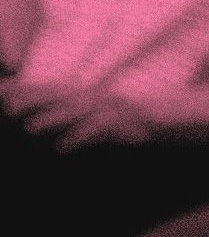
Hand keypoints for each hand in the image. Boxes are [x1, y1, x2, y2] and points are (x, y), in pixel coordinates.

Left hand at [0, 78, 158, 149]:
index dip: (28, 91)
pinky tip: (62, 148)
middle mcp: (91, 98)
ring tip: (29, 127)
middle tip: (7, 107)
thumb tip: (60, 131)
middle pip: (55, 97)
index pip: (51, 89)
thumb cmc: (132, 121)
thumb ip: (82, 117)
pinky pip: (92, 133)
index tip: (6, 96)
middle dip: (30, 101)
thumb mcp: (104, 114)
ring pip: (71, 113)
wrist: (164, 118)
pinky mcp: (115, 126)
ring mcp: (104, 110)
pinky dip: (76, 139)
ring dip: (49, 119)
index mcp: (86, 94)